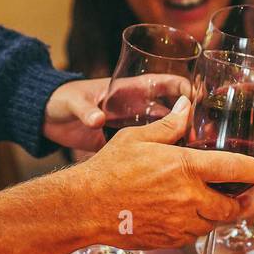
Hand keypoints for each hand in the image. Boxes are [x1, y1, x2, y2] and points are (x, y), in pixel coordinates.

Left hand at [42, 74, 193, 151]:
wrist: (46, 119)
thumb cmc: (61, 100)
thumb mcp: (74, 102)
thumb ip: (85, 110)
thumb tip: (97, 120)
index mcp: (128, 89)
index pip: (164, 83)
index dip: (184, 87)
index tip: (200, 99)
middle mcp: (135, 107)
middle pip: (172, 111)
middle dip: (191, 120)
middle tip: (207, 136)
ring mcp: (131, 125)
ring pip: (164, 132)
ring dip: (179, 141)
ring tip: (197, 156)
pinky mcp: (123, 144)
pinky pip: (148, 148)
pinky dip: (161, 156)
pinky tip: (173, 170)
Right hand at [77, 96, 253, 249]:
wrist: (86, 206)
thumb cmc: (109, 169)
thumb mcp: (138, 137)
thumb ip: (169, 126)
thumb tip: (187, 108)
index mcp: (185, 168)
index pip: (234, 169)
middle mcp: (189, 199)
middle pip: (234, 205)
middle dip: (250, 199)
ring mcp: (181, 224)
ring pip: (217, 222)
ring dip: (226, 213)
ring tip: (230, 201)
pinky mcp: (171, 240)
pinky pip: (197, 235)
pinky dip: (203, 224)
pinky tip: (199, 213)